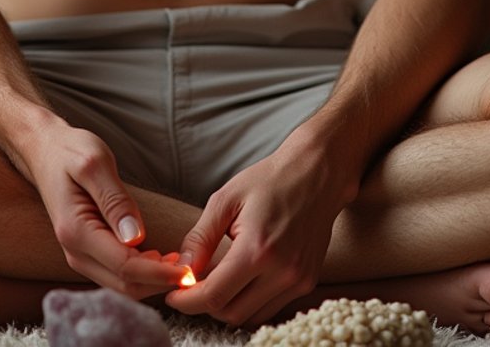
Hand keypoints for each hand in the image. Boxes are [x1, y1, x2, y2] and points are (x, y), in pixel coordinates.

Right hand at [23, 117, 185, 298]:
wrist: (45, 151)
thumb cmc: (70, 151)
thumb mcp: (95, 163)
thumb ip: (115, 200)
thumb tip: (136, 238)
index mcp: (76, 232)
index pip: (125, 267)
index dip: (159, 273)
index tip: (189, 271)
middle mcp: (75, 252)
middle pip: (124, 285)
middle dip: (159, 282)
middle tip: (192, 270)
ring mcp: (79, 256)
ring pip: (121, 285)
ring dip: (152, 281)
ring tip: (181, 264)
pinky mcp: (86, 253)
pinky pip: (116, 274)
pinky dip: (141, 274)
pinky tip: (161, 260)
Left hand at [164, 144, 344, 326]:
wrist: (316, 173)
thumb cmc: (268, 180)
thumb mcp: (226, 199)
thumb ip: (200, 238)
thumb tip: (181, 271)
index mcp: (257, 249)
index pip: (214, 296)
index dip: (187, 301)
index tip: (172, 295)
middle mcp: (282, 272)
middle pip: (231, 313)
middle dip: (205, 305)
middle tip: (191, 287)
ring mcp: (298, 281)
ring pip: (251, 316)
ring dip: (228, 306)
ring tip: (215, 281)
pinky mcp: (307, 283)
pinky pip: (270, 308)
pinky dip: (250, 303)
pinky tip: (240, 281)